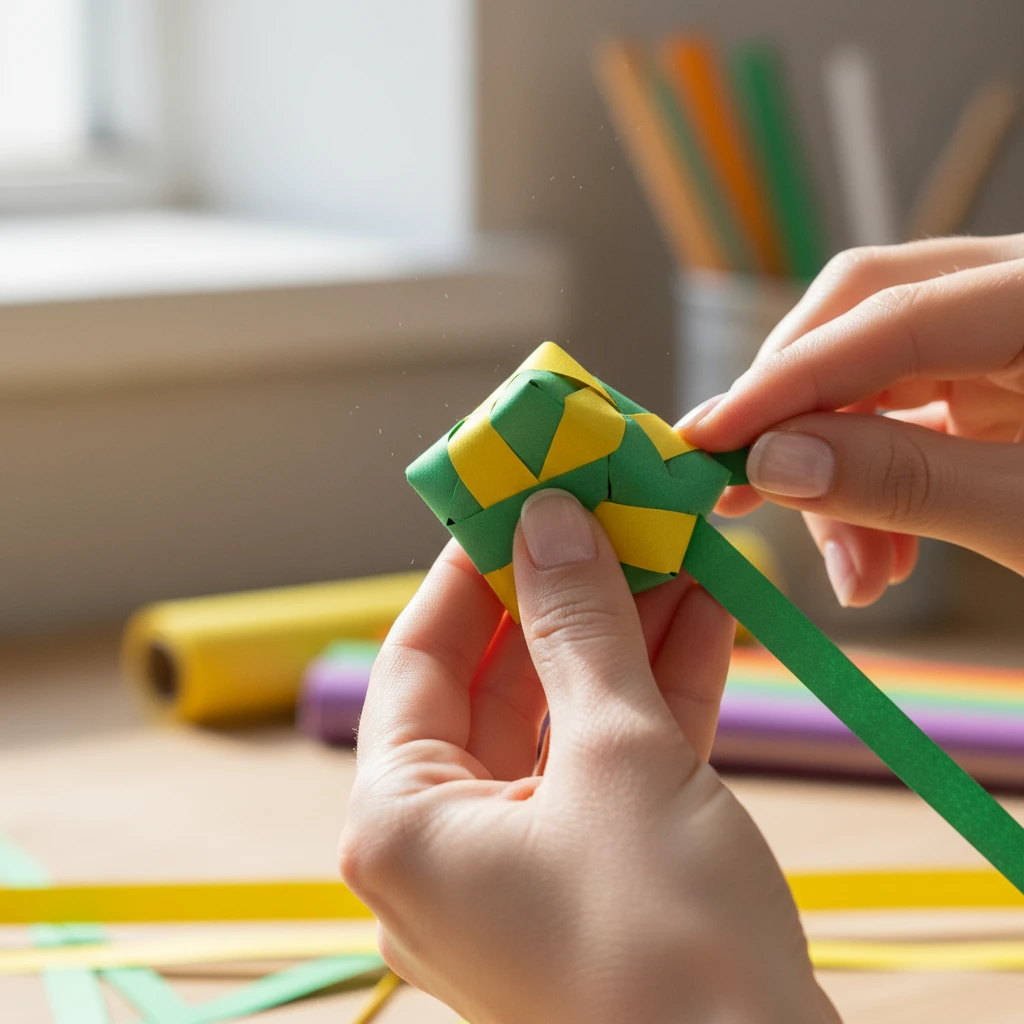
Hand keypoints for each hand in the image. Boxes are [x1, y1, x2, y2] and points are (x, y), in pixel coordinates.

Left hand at [340, 491, 838, 1023]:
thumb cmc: (666, 945)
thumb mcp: (619, 755)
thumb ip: (579, 628)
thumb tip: (550, 523)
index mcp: (403, 825)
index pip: (418, 661)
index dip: (470, 571)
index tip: (512, 497)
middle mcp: (448, 848)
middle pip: (498, 685)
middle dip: (561, 595)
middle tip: (605, 512)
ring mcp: (524, 866)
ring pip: (564, 718)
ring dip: (619, 633)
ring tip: (666, 544)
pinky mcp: (598, 878)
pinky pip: (610, 763)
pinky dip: (653, 692)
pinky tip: (700, 614)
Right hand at [678, 235, 1023, 606]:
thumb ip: (903, 480)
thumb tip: (773, 462)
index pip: (886, 316)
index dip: (784, 382)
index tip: (706, 440)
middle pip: (865, 317)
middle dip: (798, 415)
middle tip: (744, 496)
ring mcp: (1012, 333)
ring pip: (876, 370)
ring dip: (838, 465)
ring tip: (853, 573)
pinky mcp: (1004, 378)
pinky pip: (908, 409)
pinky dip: (876, 477)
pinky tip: (879, 552)